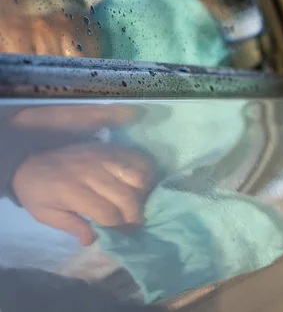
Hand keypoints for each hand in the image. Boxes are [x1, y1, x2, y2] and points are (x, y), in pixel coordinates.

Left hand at [12, 144, 153, 245]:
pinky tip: (142, 184)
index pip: (107, 213)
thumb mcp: (46, 215)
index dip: (119, 227)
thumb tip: (93, 240)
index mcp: (72, 191)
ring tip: (140, 203)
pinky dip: (146, 172)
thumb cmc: (38, 192)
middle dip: (135, 215)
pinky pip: (138, 159)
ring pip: (136, 177)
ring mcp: (103, 158)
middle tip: (135, 224)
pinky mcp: (110, 148)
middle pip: (126, 197)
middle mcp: (91, 173)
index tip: (124, 234)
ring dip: (143, 194)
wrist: (30, 161)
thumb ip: (72, 227)